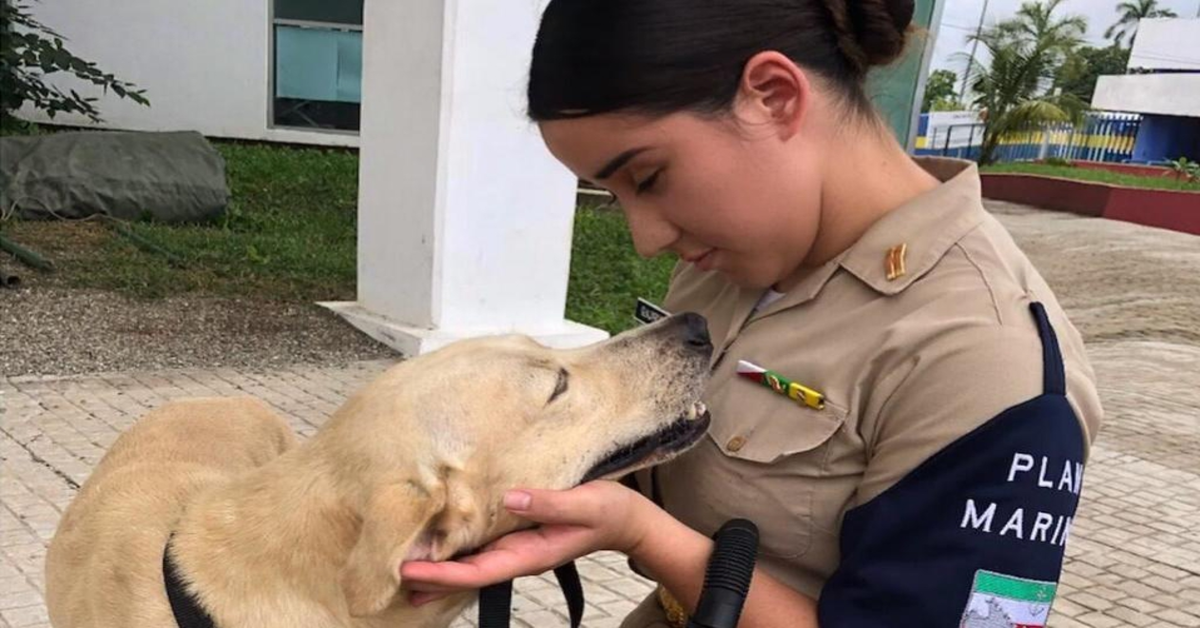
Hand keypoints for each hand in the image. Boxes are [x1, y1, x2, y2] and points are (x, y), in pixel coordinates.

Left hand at [400, 480, 655, 605]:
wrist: (627, 518)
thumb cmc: (607, 510)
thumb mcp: (583, 503)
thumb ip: (547, 503)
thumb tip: (509, 499)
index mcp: (529, 554)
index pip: (477, 571)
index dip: (442, 575)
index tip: (410, 572)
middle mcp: (518, 554)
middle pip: (467, 573)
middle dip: (431, 578)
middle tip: (390, 577)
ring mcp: (518, 546)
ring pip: (473, 562)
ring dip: (440, 565)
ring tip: (404, 567)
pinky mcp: (520, 532)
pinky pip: (484, 545)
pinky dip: (458, 547)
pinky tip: (441, 542)